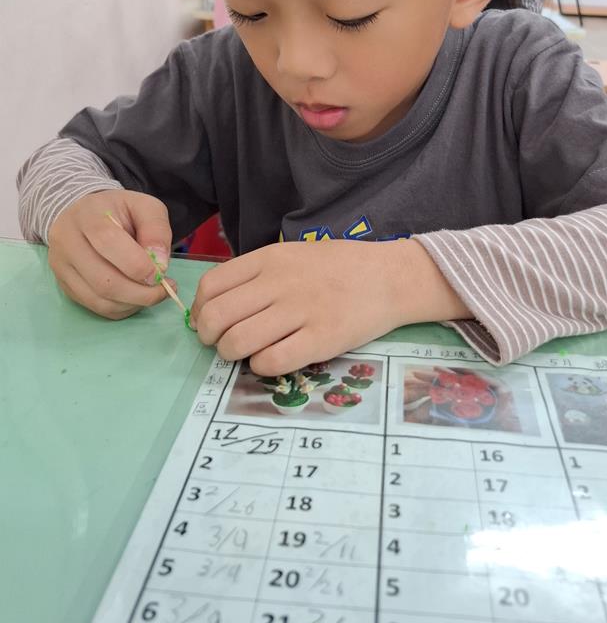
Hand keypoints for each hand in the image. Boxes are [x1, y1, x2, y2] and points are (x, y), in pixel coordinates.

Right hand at [48, 189, 176, 318]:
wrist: (83, 214)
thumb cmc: (118, 210)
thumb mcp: (144, 206)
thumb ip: (156, 229)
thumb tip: (159, 264)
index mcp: (88, 215)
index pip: (108, 242)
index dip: (137, 264)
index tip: (160, 273)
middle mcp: (67, 242)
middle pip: (103, 280)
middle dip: (140, 292)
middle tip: (164, 289)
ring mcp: (61, 267)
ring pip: (98, 299)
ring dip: (133, 303)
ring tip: (153, 293)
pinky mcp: (64, 285)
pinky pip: (95, 307)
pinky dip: (121, 308)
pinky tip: (136, 297)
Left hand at [191, 238, 470, 375]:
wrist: (390, 277)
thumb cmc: (339, 267)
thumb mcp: (293, 255)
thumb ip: (257, 275)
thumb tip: (215, 306)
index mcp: (270, 259)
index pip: (211, 286)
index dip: (200, 311)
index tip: (207, 322)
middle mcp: (280, 283)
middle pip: (217, 317)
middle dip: (210, 338)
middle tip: (223, 344)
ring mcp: (301, 311)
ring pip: (238, 342)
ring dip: (232, 355)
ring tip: (246, 354)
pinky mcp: (322, 339)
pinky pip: (272, 362)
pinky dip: (261, 367)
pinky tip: (271, 360)